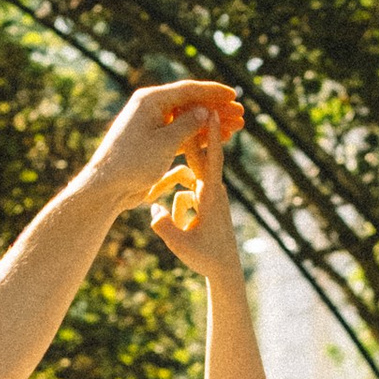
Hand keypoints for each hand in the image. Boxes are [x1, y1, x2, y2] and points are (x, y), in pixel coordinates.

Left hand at [79, 79, 242, 219]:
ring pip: (188, 121)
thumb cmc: (132, 163)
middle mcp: (151, 109)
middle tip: (241, 114)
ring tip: (236, 128)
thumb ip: (188, 125)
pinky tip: (217, 141)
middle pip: (191, 104)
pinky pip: (181, 135)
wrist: (106, 187)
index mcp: (150, 101)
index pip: (188, 90)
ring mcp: (152, 126)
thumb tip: (206, 111)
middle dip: (217, 109)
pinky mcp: (154, 143)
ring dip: (211, 125)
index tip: (234, 95)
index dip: (213, 92)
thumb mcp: (165, 142)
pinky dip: (199, 138)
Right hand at [149, 122, 244, 283]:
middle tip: (183, 110)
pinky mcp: (204, 201)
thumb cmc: (206, 258)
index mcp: (211, 196)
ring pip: (186, 185)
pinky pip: (186, 196)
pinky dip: (181, 210)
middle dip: (191, 139)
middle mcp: (213, 191)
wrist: (224, 269)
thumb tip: (153, 211)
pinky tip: (186, 229)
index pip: (211, 160)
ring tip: (179, 215)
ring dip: (180, 199)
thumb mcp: (181, 245)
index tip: (210, 112)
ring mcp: (209, 195)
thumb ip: (165, 226)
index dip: (210, 136)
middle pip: (199, 160)